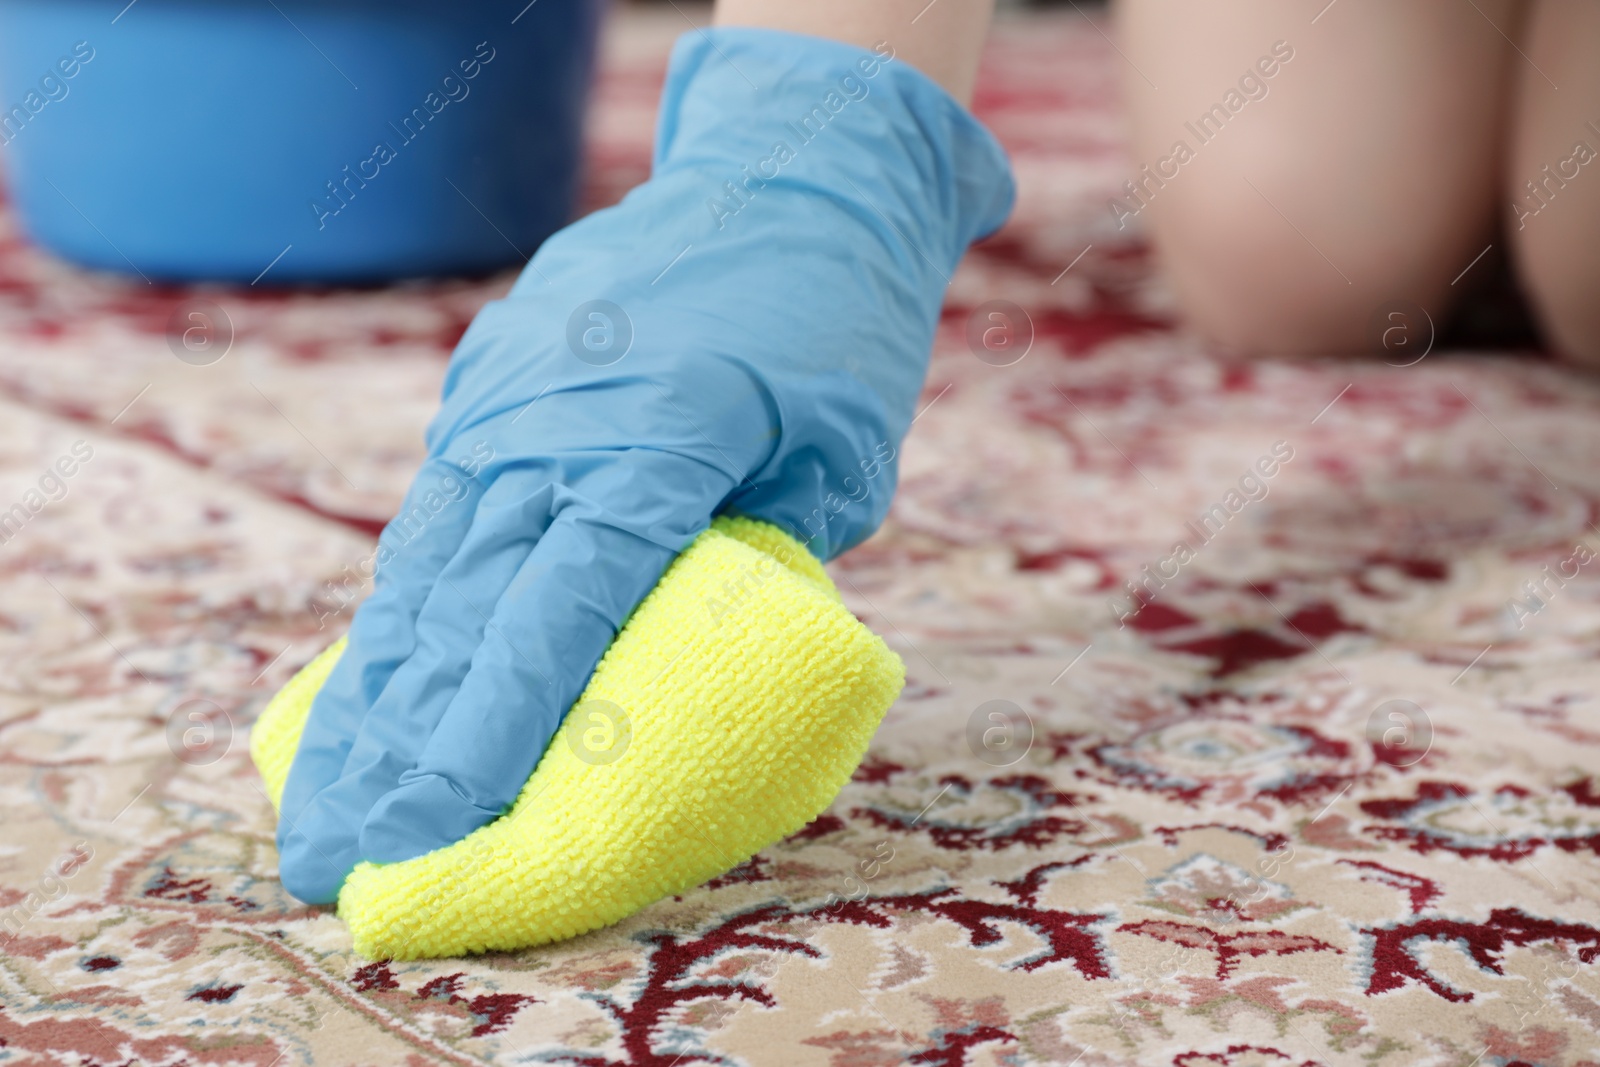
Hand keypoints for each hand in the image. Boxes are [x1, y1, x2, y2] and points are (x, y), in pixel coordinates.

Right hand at [272, 26, 1012, 902]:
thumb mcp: (836, 465)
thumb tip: (677, 667)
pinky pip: (433, 520)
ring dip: (370, 700)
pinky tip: (366, 696)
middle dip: (396, 749)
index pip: (558, 610)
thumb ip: (755, 570)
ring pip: (421, 572)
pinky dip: (398, 619)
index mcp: (660, 439)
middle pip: (459, 608)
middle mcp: (555, 421)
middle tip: (335, 860)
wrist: (787, 177)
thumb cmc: (836, 332)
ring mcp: (504, 398)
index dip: (491, 730)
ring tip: (320, 804)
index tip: (435, 828)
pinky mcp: (484, 387)